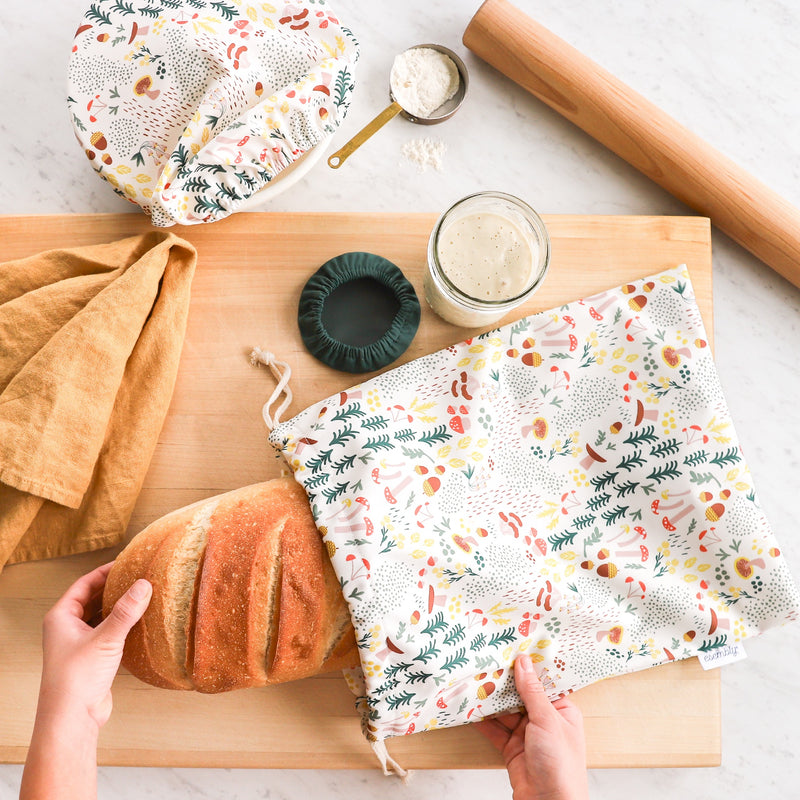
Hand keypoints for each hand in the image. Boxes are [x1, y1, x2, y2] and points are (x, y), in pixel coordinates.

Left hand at [38, 562, 151, 729]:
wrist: (72, 719)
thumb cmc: (77, 679)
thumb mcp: (105, 639)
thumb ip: (126, 611)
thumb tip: (144, 584)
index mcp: (61, 617)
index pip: (84, 584)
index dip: (104, 572)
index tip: (126, 562)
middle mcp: (67, 628)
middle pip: (93, 599)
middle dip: (114, 588)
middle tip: (138, 576)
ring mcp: (80, 644)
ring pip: (102, 617)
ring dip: (120, 607)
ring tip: (143, 596)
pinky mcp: (93, 658)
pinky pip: (109, 633)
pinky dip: (123, 625)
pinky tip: (140, 622)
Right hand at [477, 653, 588, 799]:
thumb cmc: (561, 766)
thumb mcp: (547, 720)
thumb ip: (532, 691)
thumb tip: (523, 662)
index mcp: (561, 710)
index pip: (542, 682)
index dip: (528, 666)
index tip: (511, 649)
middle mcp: (544, 720)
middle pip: (520, 695)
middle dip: (503, 682)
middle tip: (485, 663)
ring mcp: (527, 735)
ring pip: (505, 711)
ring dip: (490, 700)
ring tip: (473, 682)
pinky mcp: (512, 749)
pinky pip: (495, 729)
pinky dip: (482, 720)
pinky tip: (470, 708)